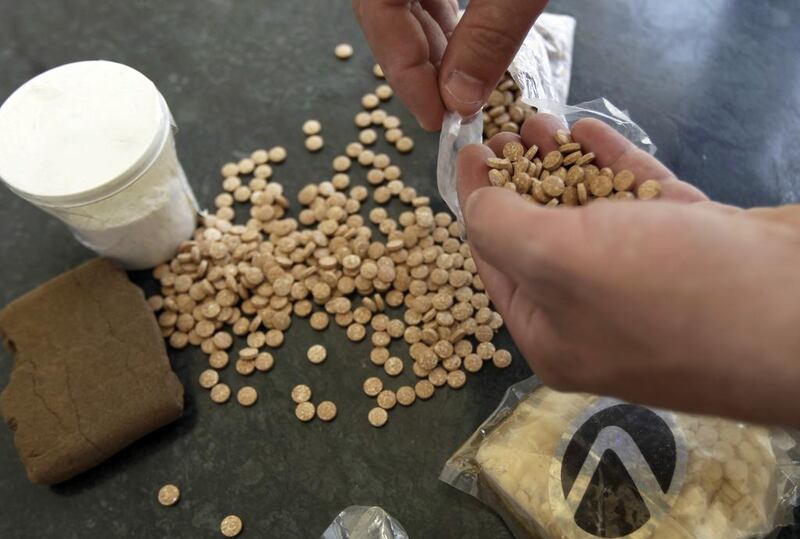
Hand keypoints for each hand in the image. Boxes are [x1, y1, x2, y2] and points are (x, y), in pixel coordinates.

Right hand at [352, 0, 547, 129]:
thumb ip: (490, 32)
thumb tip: (461, 97)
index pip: (378, 12)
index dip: (402, 70)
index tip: (436, 116)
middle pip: (385, 14)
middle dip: (418, 67)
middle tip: (449, 113)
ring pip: (404, 3)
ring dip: (431, 48)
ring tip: (461, 90)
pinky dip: (442, 21)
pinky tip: (465, 48)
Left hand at [457, 114, 799, 426]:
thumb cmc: (664, 292)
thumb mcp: (558, 260)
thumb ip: (502, 230)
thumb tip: (474, 203)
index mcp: (553, 337)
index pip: (497, 265)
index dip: (478, 206)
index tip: (472, 152)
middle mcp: (595, 316)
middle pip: (543, 238)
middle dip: (520, 181)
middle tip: (508, 131)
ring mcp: (648, 284)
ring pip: (592, 216)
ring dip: (562, 166)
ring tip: (540, 121)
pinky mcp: (692, 250)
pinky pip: (640, 204)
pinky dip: (613, 166)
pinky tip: (587, 131)